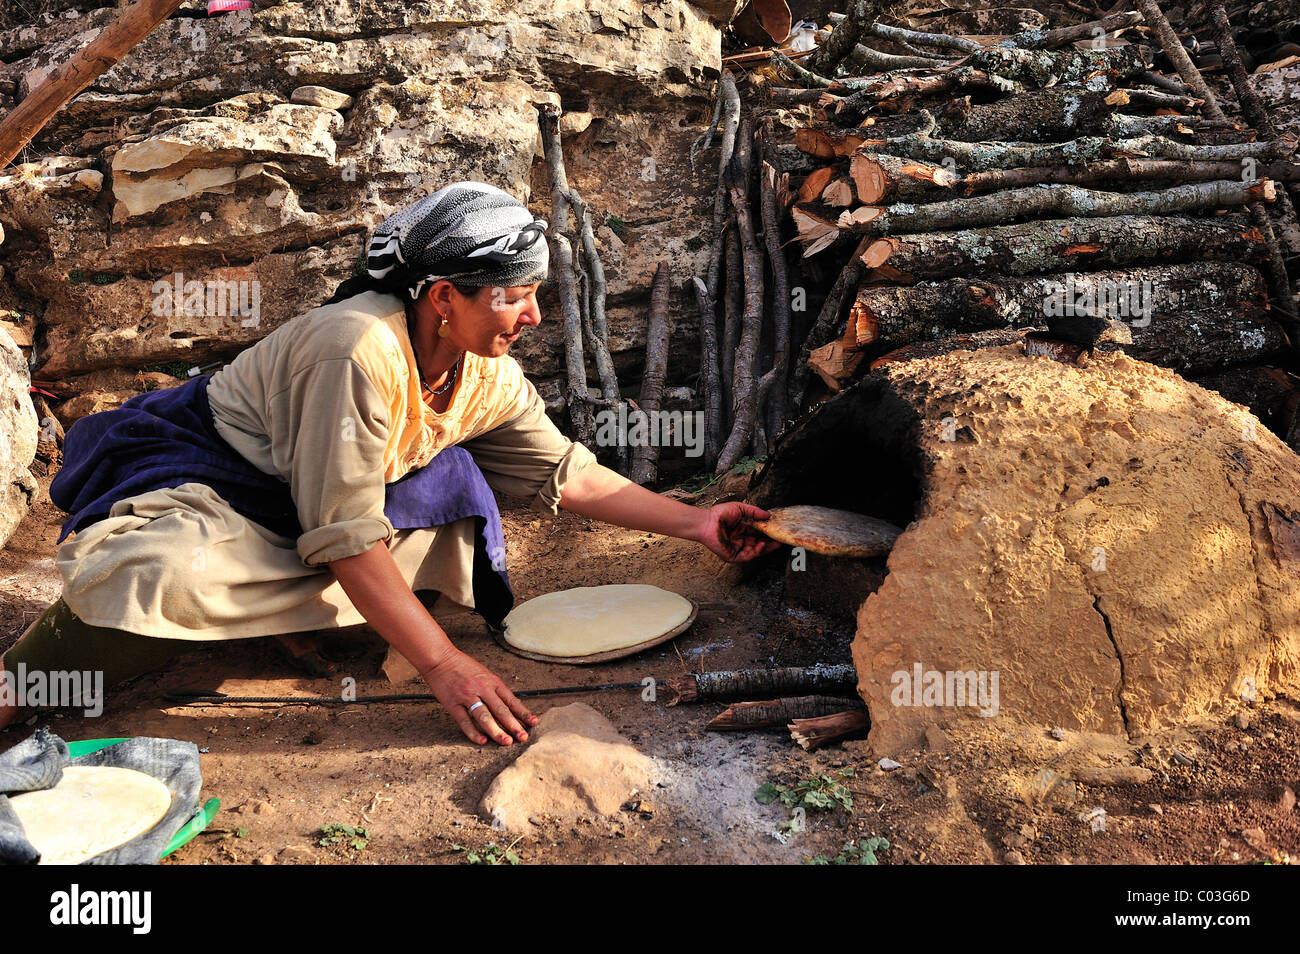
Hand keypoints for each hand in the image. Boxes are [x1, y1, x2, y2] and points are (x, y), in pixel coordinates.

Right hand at [421, 648, 537, 745]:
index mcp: (492, 682)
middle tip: (523, 737)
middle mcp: (482, 689)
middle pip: (500, 710)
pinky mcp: (453, 704)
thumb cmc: (463, 666)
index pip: (511, 700)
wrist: (440, 658)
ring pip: (484, 716)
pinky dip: (473, 732)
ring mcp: (467, 696)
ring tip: (506, 742)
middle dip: (513, 725)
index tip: (533, 723)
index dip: (523, 713)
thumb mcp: (484, 674)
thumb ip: (495, 690)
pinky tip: (482, 741)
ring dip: (496, 730)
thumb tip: (510, 707)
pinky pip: (464, 721)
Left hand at [696, 502, 782, 561]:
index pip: (757, 534)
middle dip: (769, 543)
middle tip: (780, 541)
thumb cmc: (719, 514)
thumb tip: (768, 515)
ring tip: (774, 543)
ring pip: (754, 551)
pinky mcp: (732, 556)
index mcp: (740, 530)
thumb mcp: (740, 508)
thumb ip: (754, 512)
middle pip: (758, 544)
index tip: (777, 532)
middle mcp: (739, 540)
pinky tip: (762, 545)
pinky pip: (746, 556)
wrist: (707, 522)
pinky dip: (755, 552)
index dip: (767, 534)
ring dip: (765, 548)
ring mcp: (736, 549)